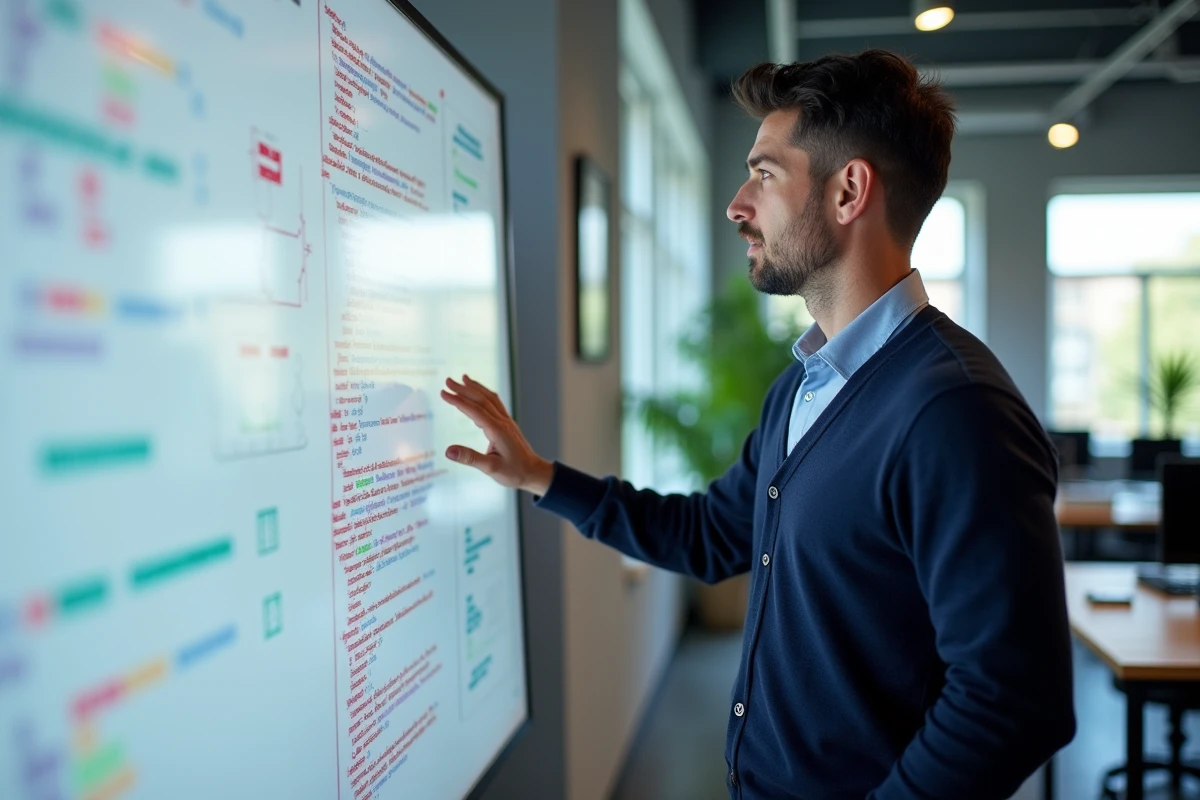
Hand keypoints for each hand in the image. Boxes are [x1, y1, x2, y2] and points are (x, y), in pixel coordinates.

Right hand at [440, 375, 553, 494]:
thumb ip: (470, 458)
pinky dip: (485, 394)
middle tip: (447, 381)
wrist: (534, 472)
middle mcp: (502, 422)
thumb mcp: (491, 468)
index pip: (474, 410)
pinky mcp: (508, 424)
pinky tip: (479, 394)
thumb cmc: (514, 472)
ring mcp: (506, 421)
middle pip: (481, 399)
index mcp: (497, 430)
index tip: (443, 393)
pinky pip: (496, 403)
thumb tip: (448, 451)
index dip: (458, 400)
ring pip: (490, 398)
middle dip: (464, 389)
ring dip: (476, 388)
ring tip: (463, 379)